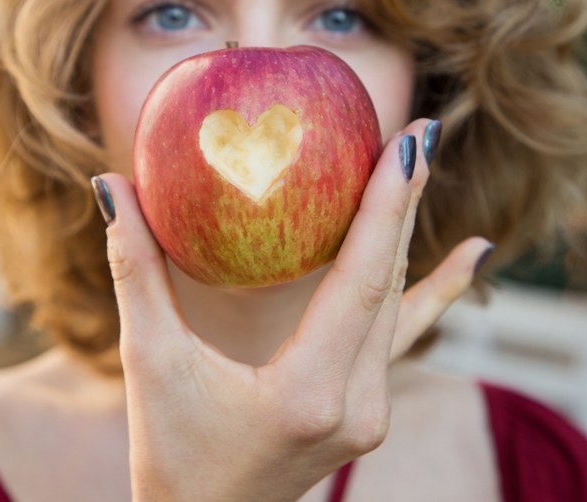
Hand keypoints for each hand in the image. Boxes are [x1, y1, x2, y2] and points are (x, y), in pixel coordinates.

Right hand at [94, 118, 489, 501]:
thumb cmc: (171, 455)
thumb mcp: (149, 360)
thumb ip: (135, 269)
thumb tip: (112, 186)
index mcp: (311, 392)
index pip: (363, 282)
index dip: (386, 208)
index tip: (406, 145)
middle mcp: (359, 404)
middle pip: (391, 282)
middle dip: (406, 200)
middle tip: (420, 130)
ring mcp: (372, 410)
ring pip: (400, 303)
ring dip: (409, 230)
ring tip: (426, 164)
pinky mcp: (368, 408)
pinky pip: (407, 332)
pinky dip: (437, 289)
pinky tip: (474, 254)